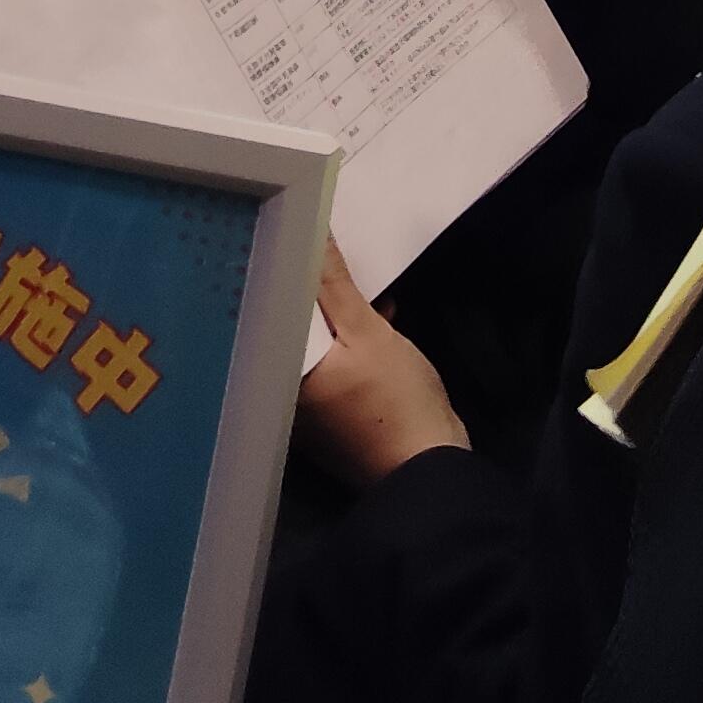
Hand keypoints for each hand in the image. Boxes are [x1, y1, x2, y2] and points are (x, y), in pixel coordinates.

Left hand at [298, 244, 467, 486]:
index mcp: (283, 377)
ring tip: (362, 281)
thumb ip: (335, 285)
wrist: (431, 470)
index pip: (271, 312)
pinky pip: (337, 367)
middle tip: (329, 251)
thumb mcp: (368, 334)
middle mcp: (288, 397)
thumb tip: (310, 232)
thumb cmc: (395, 400)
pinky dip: (354, 344)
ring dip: (340, 317)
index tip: (297, 238)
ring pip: (319, 347)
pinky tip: (382, 319)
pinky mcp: (341, 419)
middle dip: (316, 293)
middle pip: (296, 329)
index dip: (286, 273)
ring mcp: (315, 413)